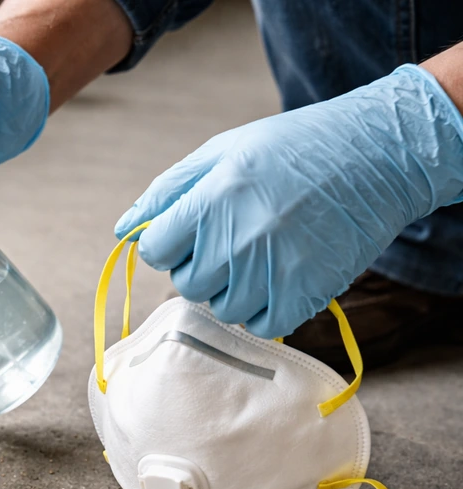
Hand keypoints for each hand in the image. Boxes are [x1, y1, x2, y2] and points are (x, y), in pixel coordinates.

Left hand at [115, 65, 462, 338]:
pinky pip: (262, 325)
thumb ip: (167, 192)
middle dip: (201, 266)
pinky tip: (281, 275)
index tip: (192, 232)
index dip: (169, 243)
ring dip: (234, 289)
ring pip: (222, 308)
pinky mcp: (304, 294)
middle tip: (234, 239)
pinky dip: (266, 309)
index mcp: (211, 200)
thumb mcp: (222, 152)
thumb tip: (123, 231)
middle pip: (186, 284)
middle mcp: (237, 239)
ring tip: (262, 253)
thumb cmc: (292, 149)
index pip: (155, 251)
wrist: (378, 156)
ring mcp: (271, 271)